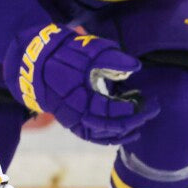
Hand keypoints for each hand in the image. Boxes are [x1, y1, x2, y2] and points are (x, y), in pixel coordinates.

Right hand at [6, 23, 159, 145]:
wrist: (34, 61)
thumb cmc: (63, 53)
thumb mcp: (88, 50)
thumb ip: (113, 59)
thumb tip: (136, 67)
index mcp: (80, 98)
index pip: (110, 111)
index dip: (131, 108)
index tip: (147, 99)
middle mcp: (75, 114)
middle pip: (109, 127)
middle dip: (134, 120)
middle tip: (153, 109)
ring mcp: (70, 120)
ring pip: (100, 135)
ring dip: (122, 133)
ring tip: (140, 126)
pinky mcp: (69, 121)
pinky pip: (90, 135)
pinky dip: (107, 137)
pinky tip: (123, 135)